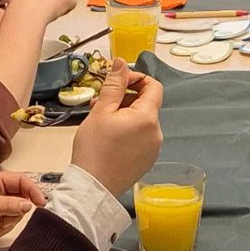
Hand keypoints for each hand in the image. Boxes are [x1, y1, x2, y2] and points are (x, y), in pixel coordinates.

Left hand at [0, 170, 47, 246]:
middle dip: (12, 214)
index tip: (40, 204)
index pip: (20, 181)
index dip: (32, 191)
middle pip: (19, 201)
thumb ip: (8, 204)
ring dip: (3, 225)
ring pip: (13, 215)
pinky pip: (4, 225)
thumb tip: (28, 205)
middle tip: (2, 221)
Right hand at [70, 61, 164, 197]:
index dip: (136, 79)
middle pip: (147, 104)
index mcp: (148, 118)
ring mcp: (154, 148)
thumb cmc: (94, 149)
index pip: (154, 86)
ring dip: (124, 114)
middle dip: (125, 97)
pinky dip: (128, 130)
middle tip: (101, 102)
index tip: (116, 82)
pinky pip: (141, 136)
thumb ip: (114, 85)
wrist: (93, 188)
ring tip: (100, 119)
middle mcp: (156, 132)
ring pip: (142, 120)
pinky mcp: (147, 160)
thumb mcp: (101, 111)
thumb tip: (121, 62)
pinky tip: (109, 136)